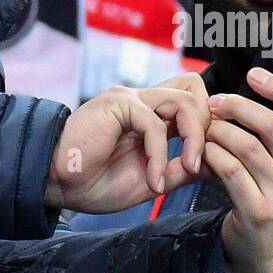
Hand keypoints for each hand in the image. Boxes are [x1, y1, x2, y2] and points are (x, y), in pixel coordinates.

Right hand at [46, 72, 210, 212]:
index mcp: (151, 114)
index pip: (193, 98)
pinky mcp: (118, 104)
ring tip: (189, 168)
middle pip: (194, 89)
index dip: (208, 122)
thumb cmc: (94, 182)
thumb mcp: (151, 181)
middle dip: (207, 125)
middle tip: (202, 160)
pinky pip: (154, 124)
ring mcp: (130, 99)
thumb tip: (217, 166)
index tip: (212, 158)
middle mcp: (143, 100)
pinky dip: (160, 156)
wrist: (55, 183)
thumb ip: (180, 170)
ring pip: (183, 101)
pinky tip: (153, 181)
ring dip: (193, 138)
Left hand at [206, 69, 272, 272]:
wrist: (267, 246)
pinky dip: (214, 153)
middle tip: (217, 101)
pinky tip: (207, 148)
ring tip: (209, 125)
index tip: (254, 75)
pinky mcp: (258, 212)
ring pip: (247, 147)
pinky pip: (230, 170)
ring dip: (222, 130)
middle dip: (240, 106)